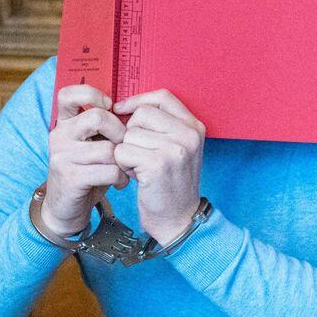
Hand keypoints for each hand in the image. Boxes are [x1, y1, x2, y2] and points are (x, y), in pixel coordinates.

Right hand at [43, 84, 126, 237]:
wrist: (67, 207)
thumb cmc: (88, 170)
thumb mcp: (93, 143)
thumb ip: (104, 126)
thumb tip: (134, 109)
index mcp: (65, 122)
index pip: (69, 94)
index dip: (92, 94)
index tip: (110, 107)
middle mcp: (59, 135)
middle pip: (98, 117)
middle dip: (120, 132)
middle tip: (124, 146)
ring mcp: (62, 156)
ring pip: (107, 149)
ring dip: (123, 161)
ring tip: (123, 168)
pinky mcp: (70, 177)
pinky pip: (108, 170)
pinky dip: (120, 178)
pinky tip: (119, 182)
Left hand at [111, 89, 205, 243]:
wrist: (179, 219)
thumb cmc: (172, 183)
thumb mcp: (177, 148)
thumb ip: (162, 126)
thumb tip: (125, 107)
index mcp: (194, 127)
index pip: (162, 97)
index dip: (138, 100)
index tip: (122, 109)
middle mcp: (188, 135)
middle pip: (142, 114)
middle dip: (132, 133)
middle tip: (140, 154)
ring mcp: (175, 149)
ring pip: (129, 134)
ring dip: (127, 151)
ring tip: (141, 167)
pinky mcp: (157, 164)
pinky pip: (123, 151)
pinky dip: (123, 164)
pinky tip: (136, 175)